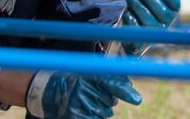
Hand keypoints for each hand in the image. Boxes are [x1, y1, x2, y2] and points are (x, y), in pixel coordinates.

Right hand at [26, 71, 140, 118]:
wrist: (51, 92)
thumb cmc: (78, 81)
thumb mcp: (92, 75)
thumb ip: (112, 79)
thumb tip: (131, 90)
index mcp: (89, 76)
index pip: (112, 83)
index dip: (125, 92)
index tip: (137, 99)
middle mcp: (83, 89)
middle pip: (111, 102)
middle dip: (108, 100)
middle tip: (94, 94)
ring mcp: (78, 105)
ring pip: (105, 113)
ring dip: (101, 110)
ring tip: (88, 103)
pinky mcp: (75, 117)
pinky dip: (96, 117)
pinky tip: (87, 111)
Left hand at [122, 0, 180, 54]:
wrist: (137, 35)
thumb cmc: (145, 11)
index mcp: (172, 12)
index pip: (174, 2)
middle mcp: (167, 24)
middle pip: (162, 11)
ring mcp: (154, 34)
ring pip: (148, 18)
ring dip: (138, 4)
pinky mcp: (140, 43)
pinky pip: (135, 28)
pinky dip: (130, 17)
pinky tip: (128, 11)